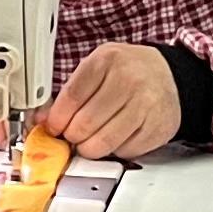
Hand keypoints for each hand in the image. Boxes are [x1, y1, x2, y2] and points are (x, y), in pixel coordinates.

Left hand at [33, 39, 185, 160]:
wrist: (169, 76)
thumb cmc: (128, 72)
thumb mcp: (97, 68)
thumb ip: (71, 92)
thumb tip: (43, 120)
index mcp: (107, 60)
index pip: (71, 98)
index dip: (57, 119)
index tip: (53, 127)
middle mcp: (128, 80)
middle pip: (84, 124)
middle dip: (72, 136)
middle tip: (72, 135)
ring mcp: (145, 105)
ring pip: (103, 142)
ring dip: (89, 148)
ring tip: (89, 140)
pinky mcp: (157, 128)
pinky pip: (123, 151)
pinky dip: (113, 150)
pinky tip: (114, 138)